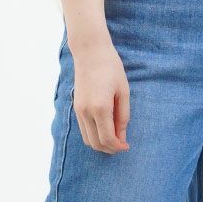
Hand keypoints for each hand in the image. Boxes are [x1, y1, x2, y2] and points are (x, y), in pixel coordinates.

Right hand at [70, 36, 130, 153]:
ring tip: (114, 139)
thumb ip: (123, 116)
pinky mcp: (75, 107)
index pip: (108, 139)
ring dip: (100, 144)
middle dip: (109, 149)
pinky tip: (105, 130)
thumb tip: (122, 136)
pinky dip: (93, 135)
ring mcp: (78, 110)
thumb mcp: (123, 92)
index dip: (118, 147)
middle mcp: (86, 112)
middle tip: (121, 145)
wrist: (90, 52)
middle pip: (96, 143)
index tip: (127, 146)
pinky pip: (83, 130)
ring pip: (87, 139)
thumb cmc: (111, 68)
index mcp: (100, 108)